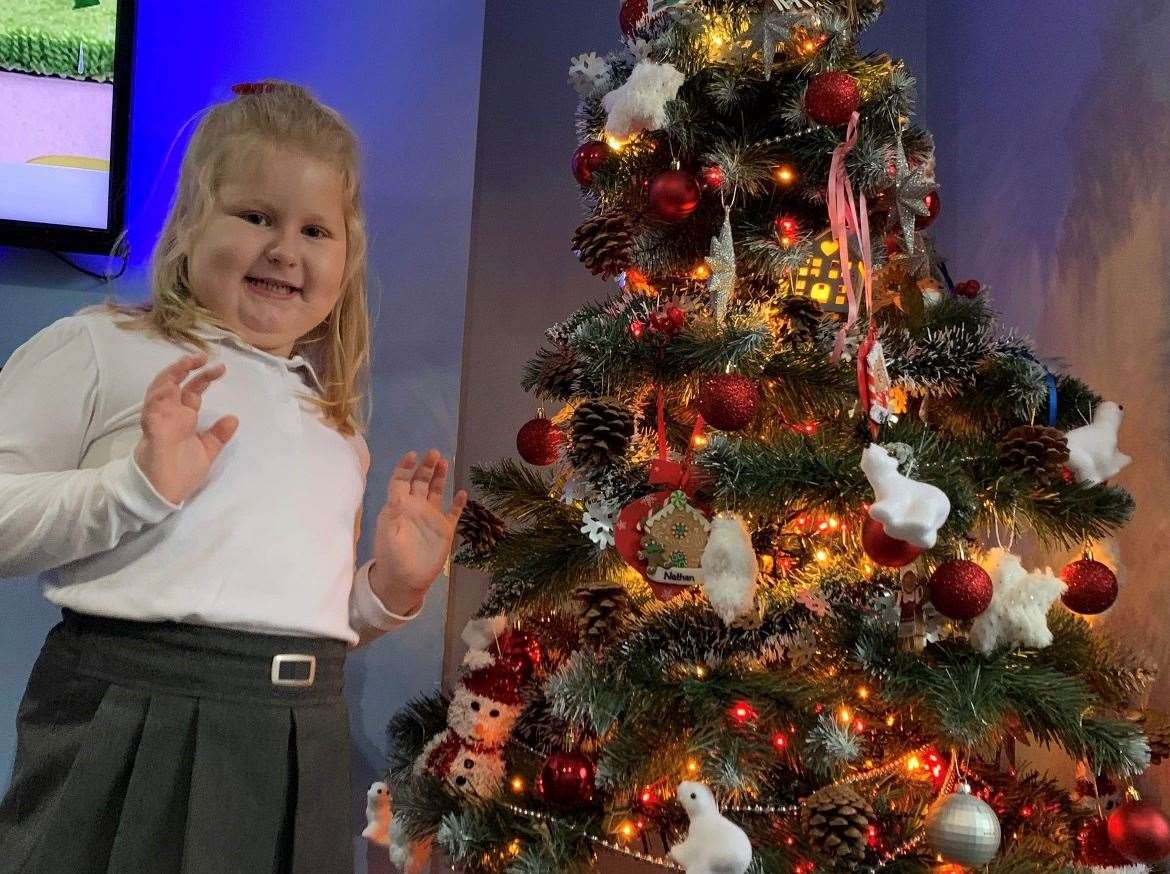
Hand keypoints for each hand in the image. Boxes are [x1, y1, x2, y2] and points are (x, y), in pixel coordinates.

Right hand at [133, 352, 238, 504]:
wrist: (163, 493)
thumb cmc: (180, 473)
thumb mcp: (207, 451)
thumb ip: (218, 435)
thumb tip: (233, 418)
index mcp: (183, 418)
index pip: (192, 390)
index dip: (204, 377)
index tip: (220, 368)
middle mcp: (170, 414)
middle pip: (176, 383)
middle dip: (188, 368)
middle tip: (205, 357)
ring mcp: (159, 419)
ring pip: (160, 388)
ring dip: (172, 373)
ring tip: (188, 362)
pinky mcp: (152, 428)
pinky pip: (152, 406)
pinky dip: (160, 393)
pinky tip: (171, 384)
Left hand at [369, 449, 467, 612]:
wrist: (404, 581)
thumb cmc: (392, 557)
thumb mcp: (388, 534)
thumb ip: (393, 513)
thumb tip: (397, 492)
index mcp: (398, 506)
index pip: (401, 481)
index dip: (405, 467)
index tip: (412, 455)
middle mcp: (415, 507)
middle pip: (420, 481)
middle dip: (426, 466)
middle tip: (434, 453)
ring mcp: (430, 517)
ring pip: (436, 491)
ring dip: (439, 477)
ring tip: (444, 461)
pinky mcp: (444, 529)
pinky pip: (453, 512)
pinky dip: (458, 503)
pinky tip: (462, 492)